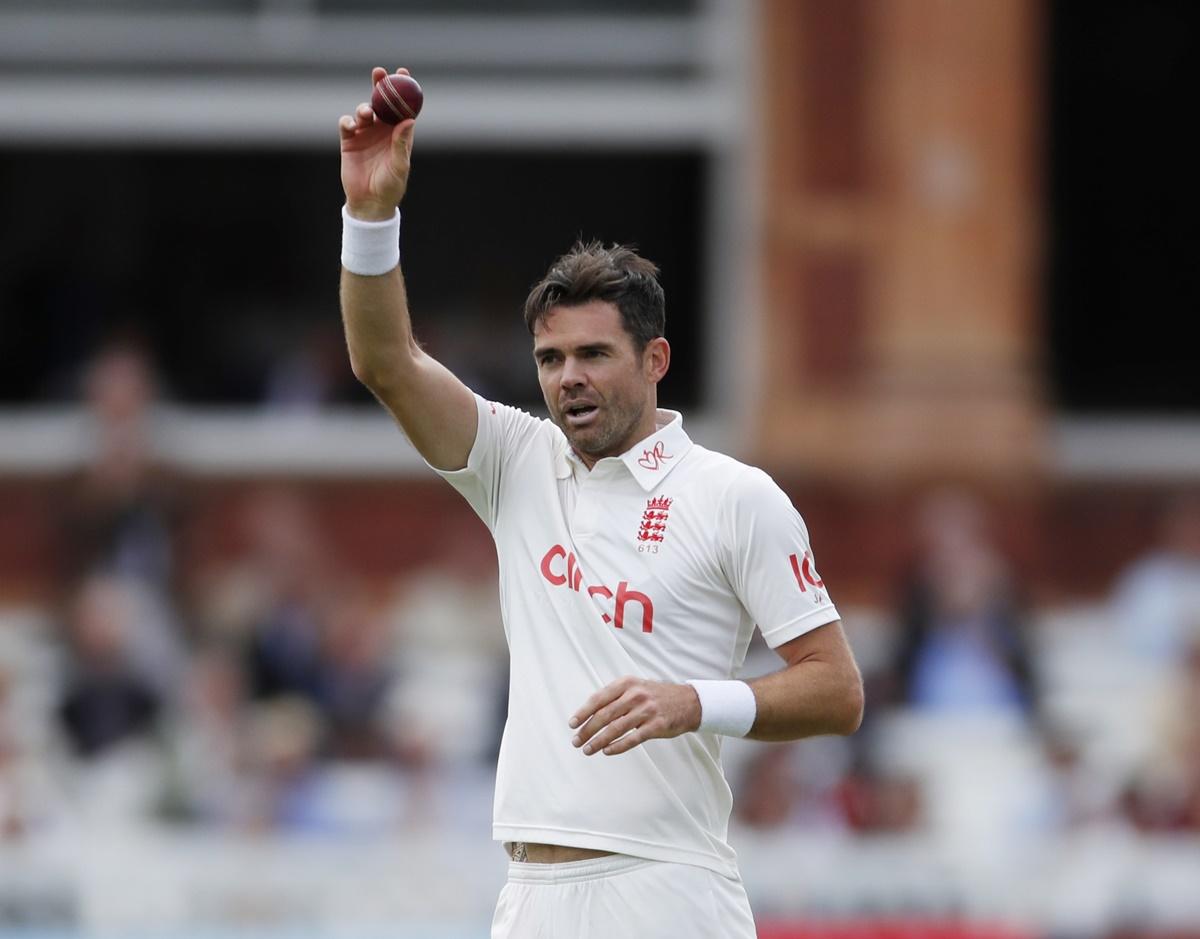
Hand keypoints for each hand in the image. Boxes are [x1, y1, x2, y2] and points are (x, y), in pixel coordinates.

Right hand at [339, 67, 416, 220]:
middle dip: (380, 86)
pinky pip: (346, 124)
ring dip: (364, 107)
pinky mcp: (349, 141)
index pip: (402, 107)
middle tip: (379, 73)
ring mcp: (365, 134)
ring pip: (364, 111)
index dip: (403, 90)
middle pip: (381, 102)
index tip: (404, 74)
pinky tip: (352, 125)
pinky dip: (348, 121)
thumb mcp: (399, 166)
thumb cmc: (390, 187)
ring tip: (366, 113)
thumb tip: (409, 120)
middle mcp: (382, 130)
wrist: (370, 203)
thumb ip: (402, 144)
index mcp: (399, 134)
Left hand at [569, 676, 700, 755]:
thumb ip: (615, 696)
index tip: (572, 724)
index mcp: (627, 683)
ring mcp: (646, 710)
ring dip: (598, 741)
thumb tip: (589, 712)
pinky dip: (617, 747)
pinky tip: (607, 751)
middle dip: (587, 730)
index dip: (583, 713)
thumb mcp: (636, 687)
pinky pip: (632, 739)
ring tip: (587, 750)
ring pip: (615, 729)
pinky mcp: (656, 725)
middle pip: (604, 715)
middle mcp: (635, 695)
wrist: (689, 702)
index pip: (598, 699)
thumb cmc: (657, 696)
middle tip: (576, 741)